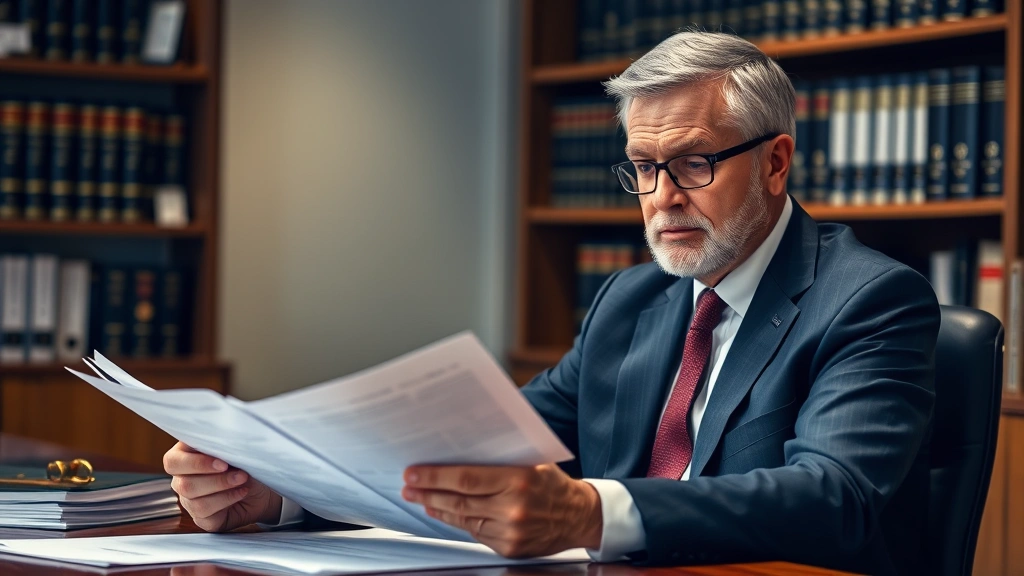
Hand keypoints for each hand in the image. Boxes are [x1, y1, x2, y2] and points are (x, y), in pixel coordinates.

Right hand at [163, 442, 282, 531]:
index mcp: (184, 457)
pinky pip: (205, 513)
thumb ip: (221, 447)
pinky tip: (241, 492)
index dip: (196, 463)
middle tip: (240, 473)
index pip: (172, 461)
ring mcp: (189, 501)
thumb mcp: (234, 451)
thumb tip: (223, 443)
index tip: (223, 463)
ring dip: (223, 489)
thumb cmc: (244, 464)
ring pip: (194, 500)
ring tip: (243, 481)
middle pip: (183, 484)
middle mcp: (182, 480)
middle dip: (215, 479)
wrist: (263, 489)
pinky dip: (227, 500)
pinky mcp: (201, 518)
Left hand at [401, 464, 601, 557]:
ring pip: (463, 519)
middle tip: (408, 486)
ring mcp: (511, 531)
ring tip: (420, 498)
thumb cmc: (553, 483)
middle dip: (428, 492)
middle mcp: (514, 508)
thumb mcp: (532, 460)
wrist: (579, 516)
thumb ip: (501, 457)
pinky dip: (458, 522)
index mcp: (519, 479)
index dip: (435, 476)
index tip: (413, 473)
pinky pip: (476, 533)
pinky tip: (445, 513)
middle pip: (459, 501)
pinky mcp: (509, 548)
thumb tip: (459, 448)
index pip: (466, 478)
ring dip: (437, 508)